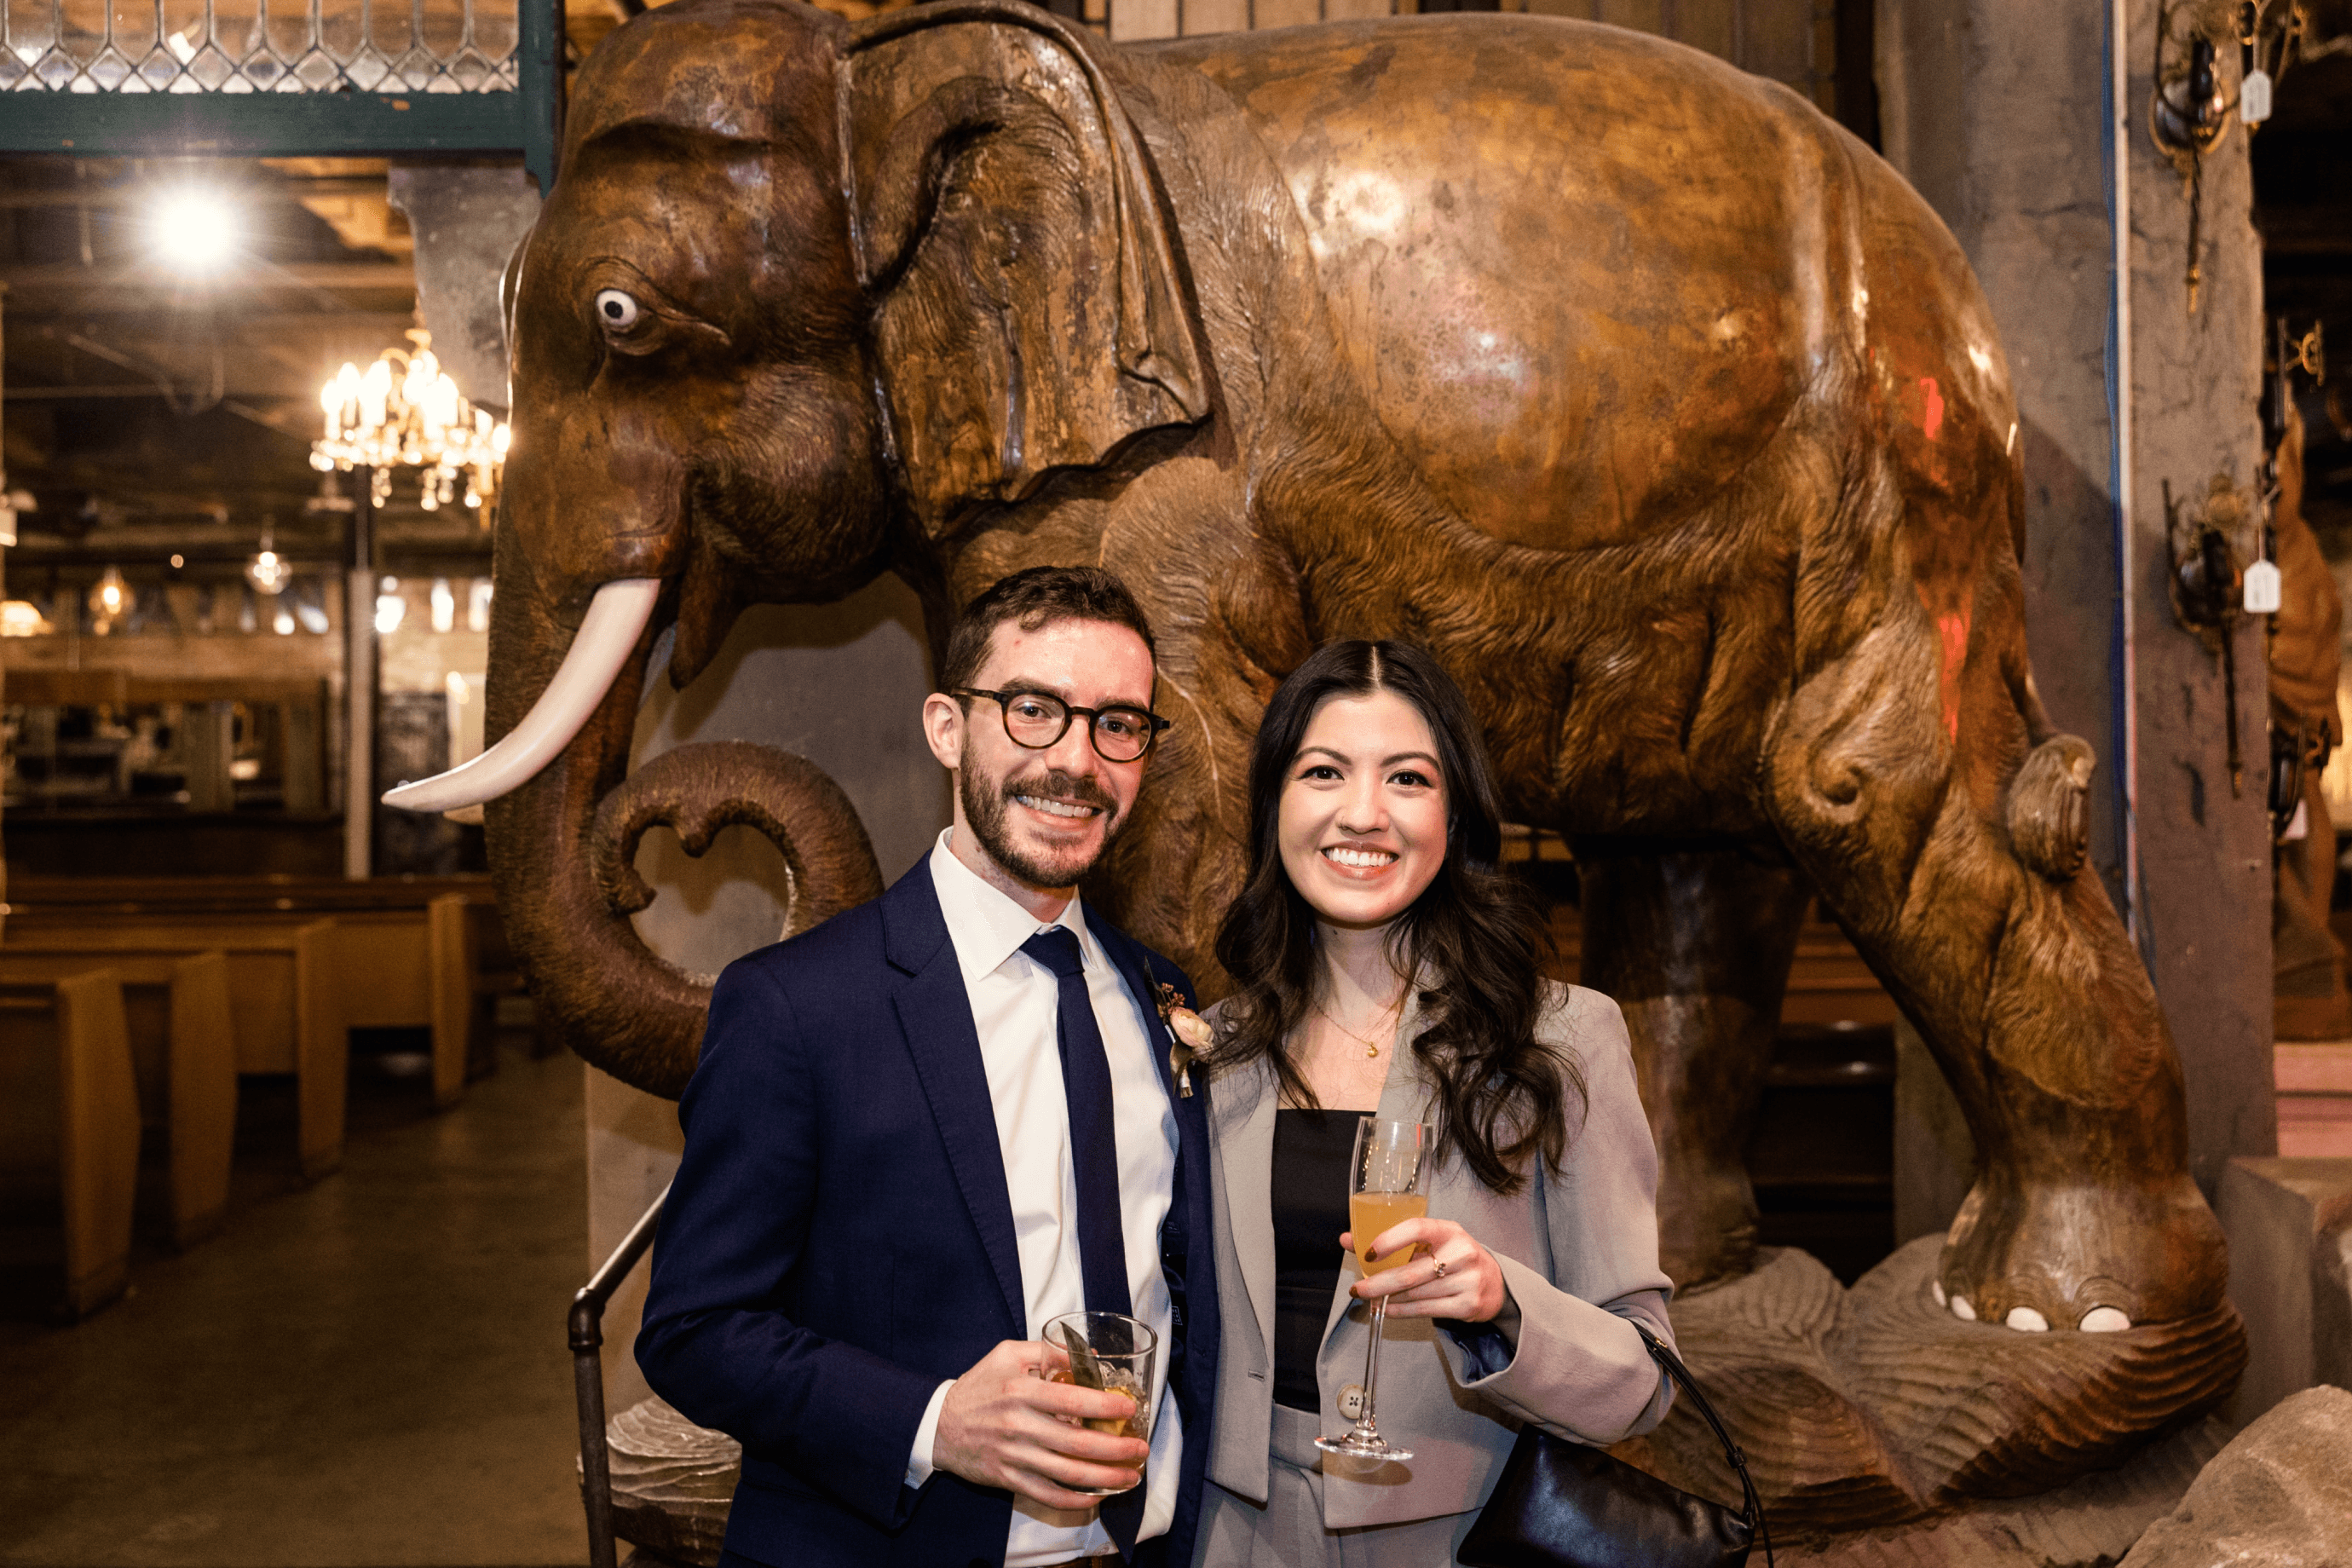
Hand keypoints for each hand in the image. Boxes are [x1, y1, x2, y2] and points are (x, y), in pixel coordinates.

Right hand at [930, 1339, 1150, 1509]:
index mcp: (1021, 1390)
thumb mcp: (1007, 1354)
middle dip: (1116, 1448)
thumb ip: (1047, 1350)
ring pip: (1067, 1472)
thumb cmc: (978, 1385)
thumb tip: (1089, 1355)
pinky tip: (1098, 1495)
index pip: (1072, 1398)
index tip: (1129, 1408)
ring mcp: (1014, 1455)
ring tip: (1131, 1475)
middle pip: (1076, 1442)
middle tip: (1141, 1449)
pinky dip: (1076, 1500)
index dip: (1105, 1405)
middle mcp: (1019, 1424)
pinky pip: (1047, 1494)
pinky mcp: (1009, 1478)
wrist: (938, 1423)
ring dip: (1105, 1477)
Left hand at [1342, 1217, 1506, 1322]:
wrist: (1495, 1283)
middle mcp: (1461, 1253)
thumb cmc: (1454, 1257)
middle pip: (1410, 1272)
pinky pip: (1425, 1310)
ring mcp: (1467, 1281)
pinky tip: (1388, 1309)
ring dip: (1387, 1299)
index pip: (1417, 1228)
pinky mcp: (1467, 1305)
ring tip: (1371, 1298)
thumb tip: (1347, 1239)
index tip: (1367, 1253)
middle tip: (1357, 1289)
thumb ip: (1392, 1240)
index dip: (1389, 1240)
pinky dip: (1401, 1311)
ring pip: (1415, 1294)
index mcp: (1449, 1230)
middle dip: (1377, 1283)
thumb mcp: (1431, 1242)